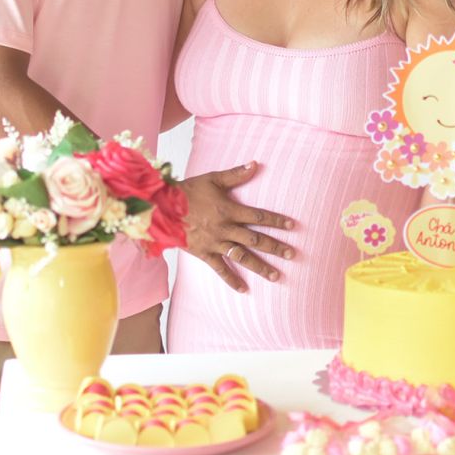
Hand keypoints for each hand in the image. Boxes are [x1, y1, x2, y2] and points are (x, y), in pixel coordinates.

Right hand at [180, 162, 294, 292]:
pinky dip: (232, 280)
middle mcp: (226, 229)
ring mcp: (215, 243)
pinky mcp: (204, 253)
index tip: (292, 227)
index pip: (259, 217)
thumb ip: (236, 175)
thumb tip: (256, 164)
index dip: (276, 221)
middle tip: (292, 255)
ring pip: (242, 257)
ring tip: (276, 276)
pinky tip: (244, 290)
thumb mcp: (213, 179)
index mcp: (230, 210)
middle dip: (275, 247)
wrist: (162, 208)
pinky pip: (220, 269)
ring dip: (260, 267)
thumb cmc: (188, 191)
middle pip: (256, 239)